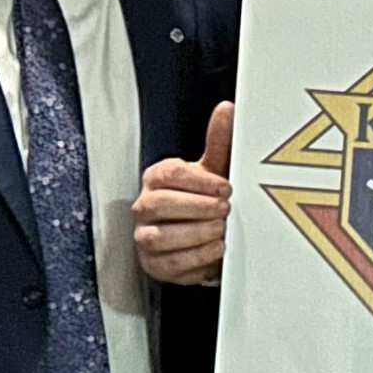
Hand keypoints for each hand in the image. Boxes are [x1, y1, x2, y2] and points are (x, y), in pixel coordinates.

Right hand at [131, 102, 233, 285]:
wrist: (203, 239)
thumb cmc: (205, 201)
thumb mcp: (214, 171)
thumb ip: (219, 142)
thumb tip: (227, 109)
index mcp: (157, 178)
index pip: (168, 174)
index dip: (199, 182)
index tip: (226, 188)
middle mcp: (144, 207)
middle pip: (159, 204)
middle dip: (196, 208)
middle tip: (224, 210)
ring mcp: (144, 236)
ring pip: (159, 236)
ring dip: (195, 234)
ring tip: (221, 231)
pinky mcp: (153, 264)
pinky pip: (168, 264)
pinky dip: (194, 258)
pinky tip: (214, 249)